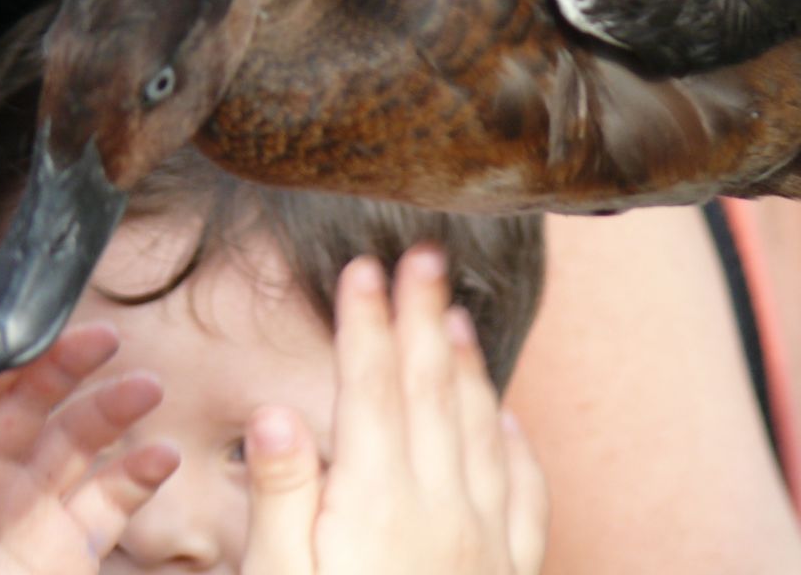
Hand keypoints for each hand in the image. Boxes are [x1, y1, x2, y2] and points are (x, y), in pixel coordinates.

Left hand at [0, 323, 177, 574]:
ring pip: (81, 440)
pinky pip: (114, 499)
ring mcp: (35, 510)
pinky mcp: (75, 547)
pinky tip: (161, 456)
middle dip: (69, 364)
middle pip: (32, 402)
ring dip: (116, 408)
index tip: (36, 331)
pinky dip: (142, 474)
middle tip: (105, 339)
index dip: (2, 358)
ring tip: (148, 390)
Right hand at [241, 248, 546, 574]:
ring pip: (481, 430)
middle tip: (425, 254)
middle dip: (424, 316)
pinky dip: (518, 446)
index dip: (366, 322)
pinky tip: (508, 418)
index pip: (370, 389)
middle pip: (431, 391)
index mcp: (375, 506)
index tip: (362, 266)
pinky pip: (526, 496)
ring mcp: (484, 546)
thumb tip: (274, 412)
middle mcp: (440, 513)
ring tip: (457, 314)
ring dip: (469, 365)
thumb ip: (279, 500)